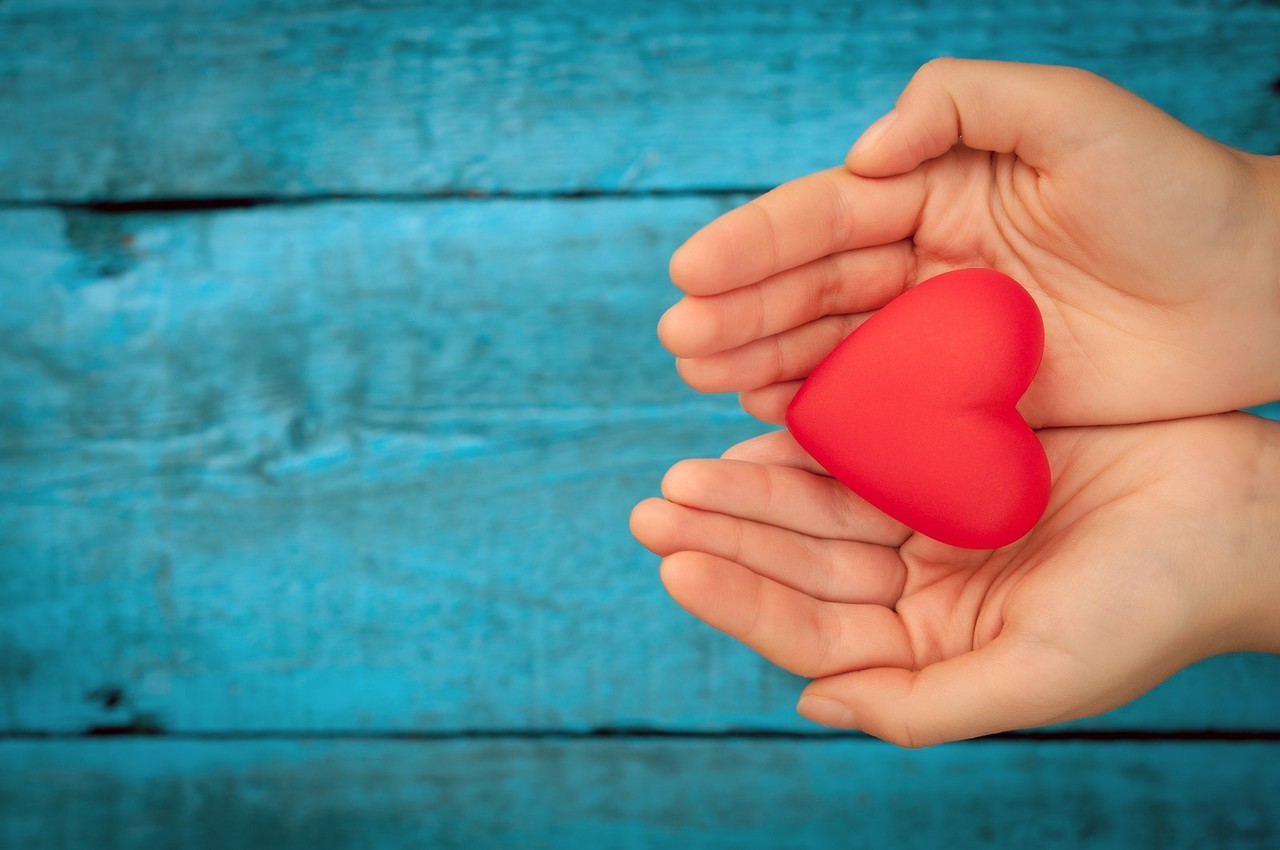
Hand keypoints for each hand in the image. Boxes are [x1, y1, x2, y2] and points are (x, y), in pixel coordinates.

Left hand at [630, 413, 1279, 745]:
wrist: (1242, 515)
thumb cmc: (1155, 605)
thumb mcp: (1043, 673)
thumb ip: (925, 705)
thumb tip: (810, 704)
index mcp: (929, 649)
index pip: (811, 633)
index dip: (740, 600)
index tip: (674, 562)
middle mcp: (918, 590)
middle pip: (799, 566)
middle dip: (727, 538)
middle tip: (655, 505)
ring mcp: (930, 521)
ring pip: (817, 507)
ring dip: (751, 489)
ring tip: (685, 472)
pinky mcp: (951, 456)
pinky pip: (862, 447)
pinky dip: (809, 439)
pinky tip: (757, 426)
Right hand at [658, 59, 1279, 426]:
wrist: (1255, 289)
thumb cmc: (1172, 188)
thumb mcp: (1072, 113)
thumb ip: (960, 103)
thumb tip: (861, 157)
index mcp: (936, 186)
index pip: (827, 214)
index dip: (756, 242)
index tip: (690, 272)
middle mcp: (925, 258)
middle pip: (813, 286)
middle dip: (741, 311)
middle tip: (680, 343)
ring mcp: (940, 331)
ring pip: (831, 345)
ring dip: (762, 360)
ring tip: (704, 378)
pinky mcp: (967, 394)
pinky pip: (879, 404)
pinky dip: (821, 410)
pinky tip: (769, 415)